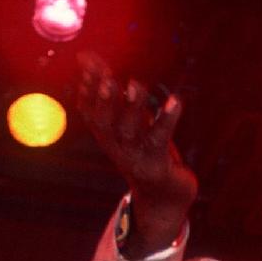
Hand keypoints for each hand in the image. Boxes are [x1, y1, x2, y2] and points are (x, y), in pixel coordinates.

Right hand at [76, 51, 196, 252]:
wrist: (164, 198)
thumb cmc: (146, 152)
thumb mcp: (131, 124)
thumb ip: (119, 96)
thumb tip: (96, 63)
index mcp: (106, 137)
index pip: (90, 111)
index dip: (88, 88)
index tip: (86, 62)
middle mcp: (116, 148)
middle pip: (105, 123)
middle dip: (104, 99)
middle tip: (107, 78)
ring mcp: (135, 158)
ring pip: (130, 131)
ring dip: (132, 106)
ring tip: (135, 84)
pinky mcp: (157, 165)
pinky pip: (160, 139)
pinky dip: (167, 119)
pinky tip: (175, 100)